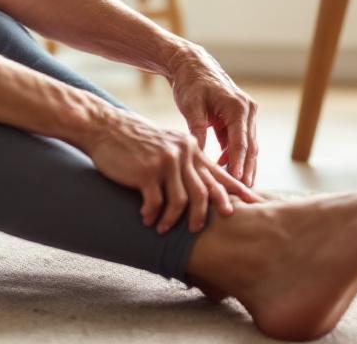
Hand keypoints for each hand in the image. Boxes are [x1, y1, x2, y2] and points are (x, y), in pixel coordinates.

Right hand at [80, 109, 259, 233]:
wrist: (104, 127)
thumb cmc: (134, 140)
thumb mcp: (166, 145)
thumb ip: (184, 161)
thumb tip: (201, 186)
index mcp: (190, 147)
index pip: (218, 174)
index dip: (235, 192)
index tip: (252, 205)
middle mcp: (183, 153)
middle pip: (203, 192)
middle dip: (202, 215)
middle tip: (197, 230)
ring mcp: (166, 161)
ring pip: (180, 201)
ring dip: (172, 219)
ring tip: (163, 228)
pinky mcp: (147, 171)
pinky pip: (156, 202)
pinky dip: (152, 214)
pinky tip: (146, 219)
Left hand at [166, 43, 258, 187]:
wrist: (192, 65)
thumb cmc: (190, 83)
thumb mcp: (191, 106)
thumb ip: (197, 130)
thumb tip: (199, 157)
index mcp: (238, 107)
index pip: (241, 142)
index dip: (239, 164)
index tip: (237, 181)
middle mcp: (248, 111)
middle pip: (250, 147)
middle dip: (247, 170)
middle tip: (243, 193)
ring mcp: (246, 115)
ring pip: (247, 146)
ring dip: (242, 166)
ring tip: (236, 188)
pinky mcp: (239, 119)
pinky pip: (239, 142)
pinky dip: (234, 156)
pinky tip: (226, 172)